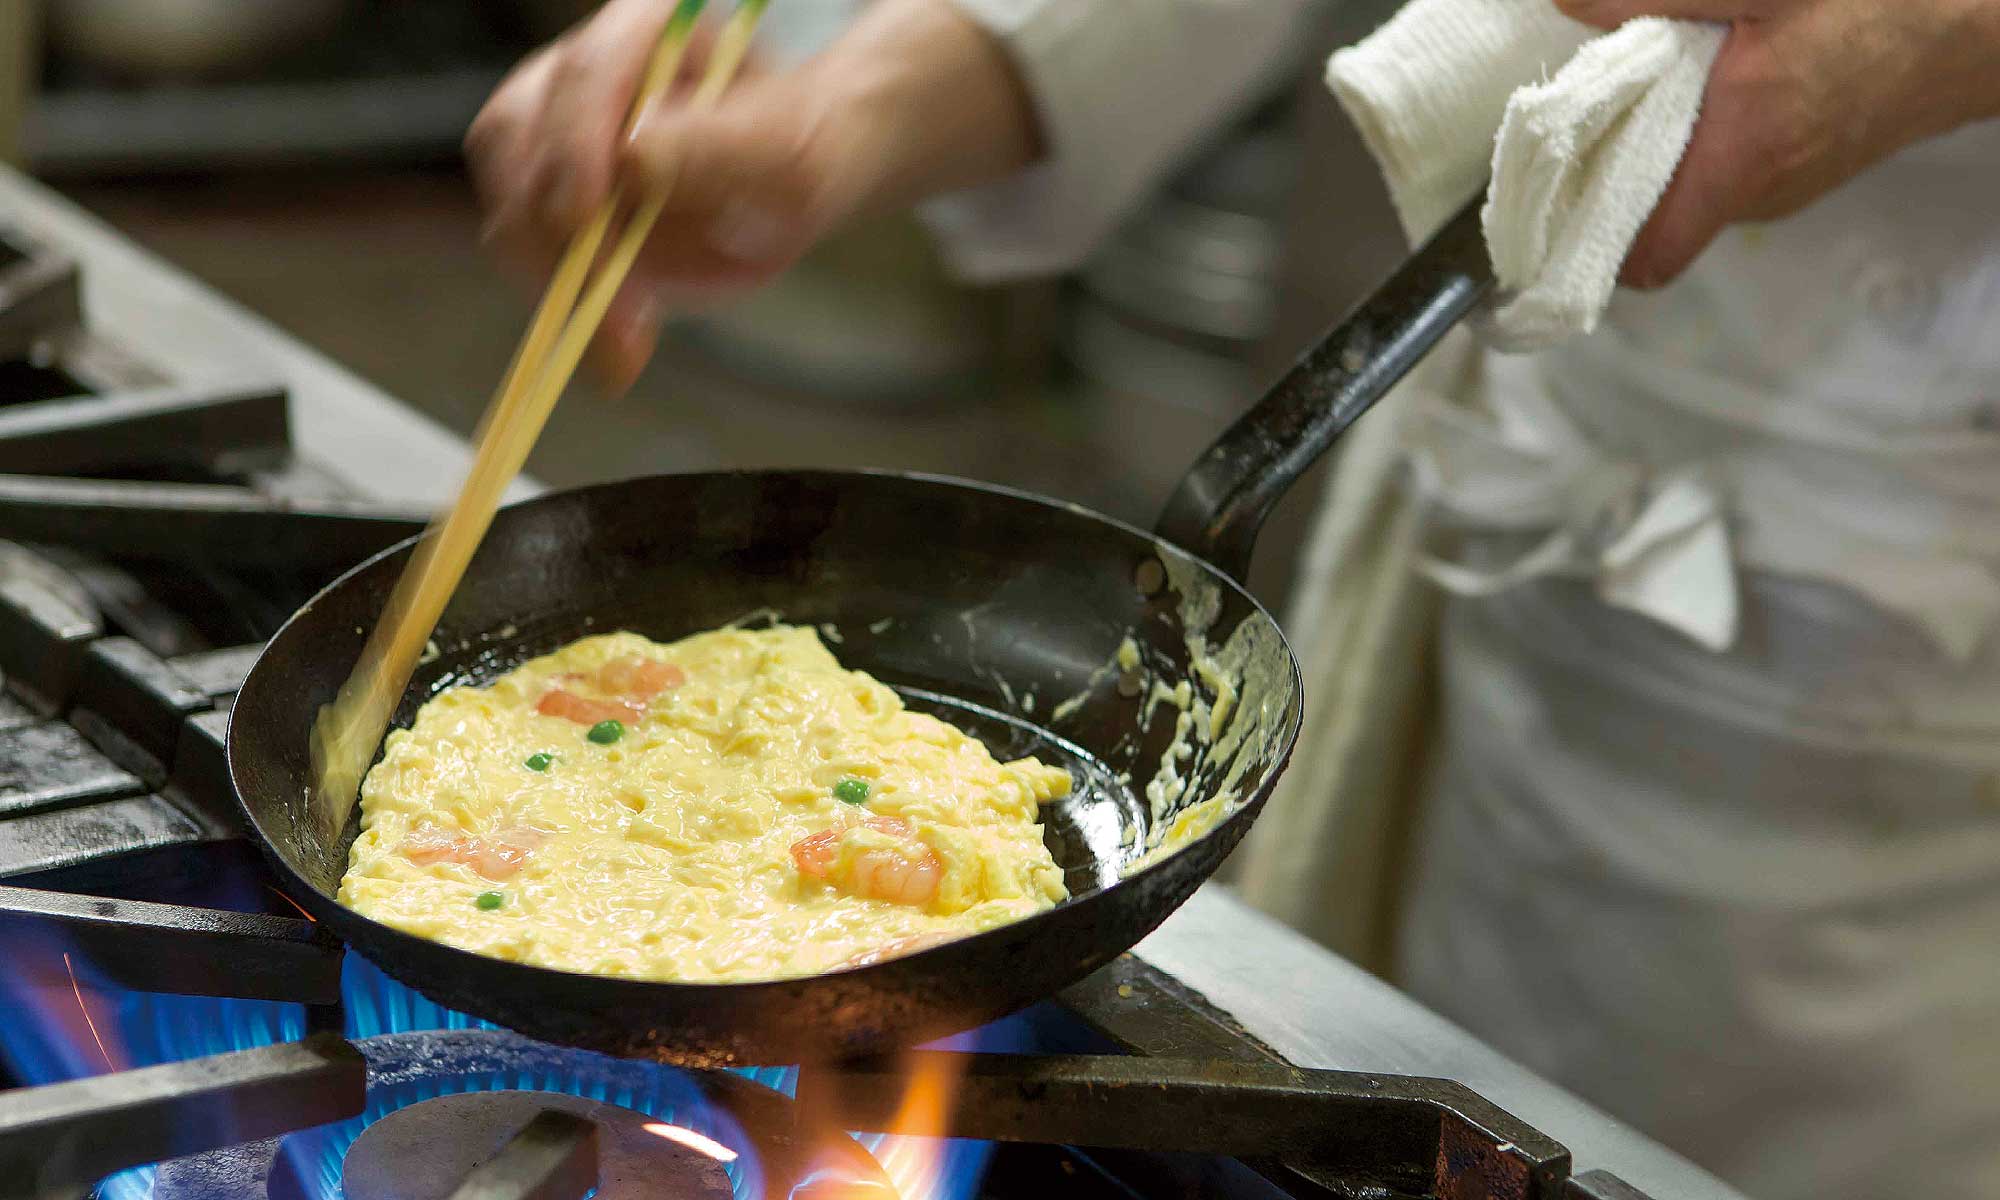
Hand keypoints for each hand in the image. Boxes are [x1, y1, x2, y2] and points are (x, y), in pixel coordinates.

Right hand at [466, 0, 1039, 389]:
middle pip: (518, 139)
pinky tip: (614, 343)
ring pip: (508, 200)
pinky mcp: (545, 196)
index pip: (585, 78)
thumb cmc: (797, 153)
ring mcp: (551, 133)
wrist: (788, 184)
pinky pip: (524, 248)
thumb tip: (634, 158)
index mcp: (644, 31)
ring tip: (623, 342)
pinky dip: (560, 301)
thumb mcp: (788, 153)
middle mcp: (580, 73)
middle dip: (555, 237)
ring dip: (553, 278)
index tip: (585, 222)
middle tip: (614, 321)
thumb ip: (720, 147)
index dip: (574, 149)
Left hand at [1554, 0, 1999, 286]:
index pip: (1642, 259)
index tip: (1545, 204)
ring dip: (1654, 155)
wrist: (1987, 18)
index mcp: (1740, 156)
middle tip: (1575, 127)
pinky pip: (1733, 169)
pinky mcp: (1813, 162)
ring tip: (1631, 95)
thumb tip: (1566, 2)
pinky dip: (1701, 140)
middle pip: (1654, 225)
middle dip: (1606, 183)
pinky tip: (1696, 83)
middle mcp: (1762, 191)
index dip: (1583, 246)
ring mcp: (1792, 183)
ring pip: (1692, 194)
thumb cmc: (1882, 1)